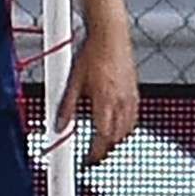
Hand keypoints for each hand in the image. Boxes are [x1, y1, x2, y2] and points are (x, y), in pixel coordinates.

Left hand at [59, 26, 138, 165]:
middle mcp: (122, 102)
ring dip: (116, 140)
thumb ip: (66, 106)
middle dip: (106, 150)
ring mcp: (132, 97)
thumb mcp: (73, 81)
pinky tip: (117, 126)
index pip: (103, 138)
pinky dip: (126, 127)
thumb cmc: (92, 53)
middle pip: (117, 137)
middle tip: (93, 155)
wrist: (110, 35)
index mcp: (105, 101)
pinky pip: (134, 117)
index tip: (87, 160)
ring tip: (103, 144)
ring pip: (128, 129)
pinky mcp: (135, 91)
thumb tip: (59, 126)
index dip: (95, 153)